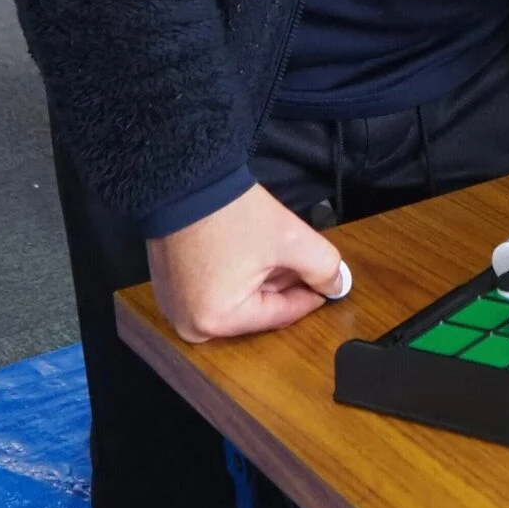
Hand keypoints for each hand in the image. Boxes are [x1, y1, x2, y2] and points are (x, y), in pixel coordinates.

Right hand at [146, 183, 345, 342]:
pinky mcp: (172, 290)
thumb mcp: (290, 239)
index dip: (310, 296)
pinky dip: (237, 276)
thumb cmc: (230, 214)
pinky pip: (216, 291)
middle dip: (284, 284)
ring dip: (262, 279)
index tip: (328, 285)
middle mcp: (191, 324)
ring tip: (272, 248)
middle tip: (302, 260)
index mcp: (217, 321)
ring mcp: (177, 308)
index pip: (280, 315)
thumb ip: (322, 266)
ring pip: (239, 299)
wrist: (186, 183)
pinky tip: (249, 251)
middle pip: (258, 309)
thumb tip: (337, 285)